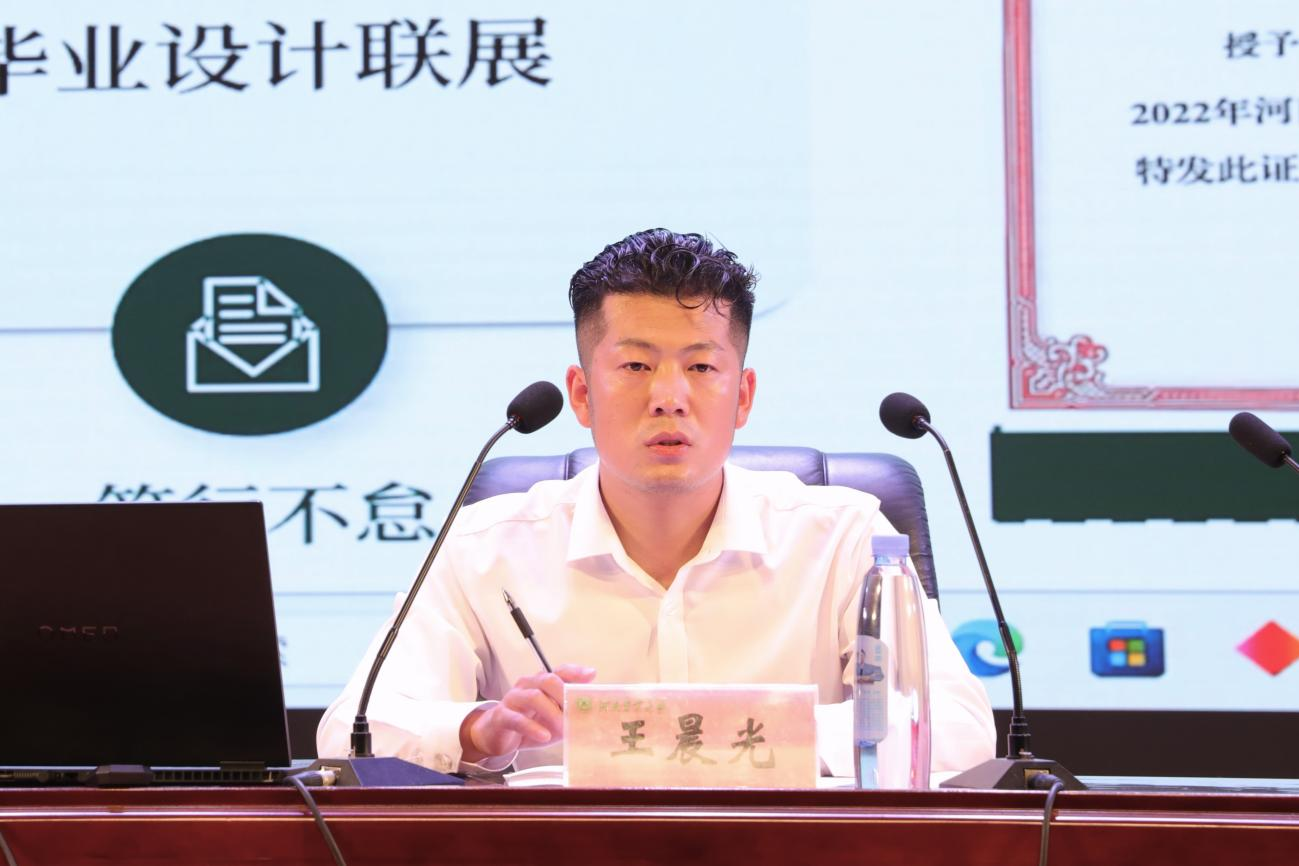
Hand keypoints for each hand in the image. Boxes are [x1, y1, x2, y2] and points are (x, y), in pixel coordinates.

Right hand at [459, 664, 596, 762]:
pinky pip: (517, 719)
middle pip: (547, 679)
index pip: (560, 671)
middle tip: (575, 711)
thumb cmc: (529, 724)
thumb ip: (569, 712)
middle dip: (564, 694)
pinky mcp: (502, 716)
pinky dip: (533, 727)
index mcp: (541, 683)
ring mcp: (513, 699)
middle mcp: (527, 685)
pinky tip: (544, 736)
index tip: (591, 674)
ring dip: (552, 712)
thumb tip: (591, 712)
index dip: (576, 671)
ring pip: (533, 696)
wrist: (496, 736)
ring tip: (563, 728)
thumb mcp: (553, 718)